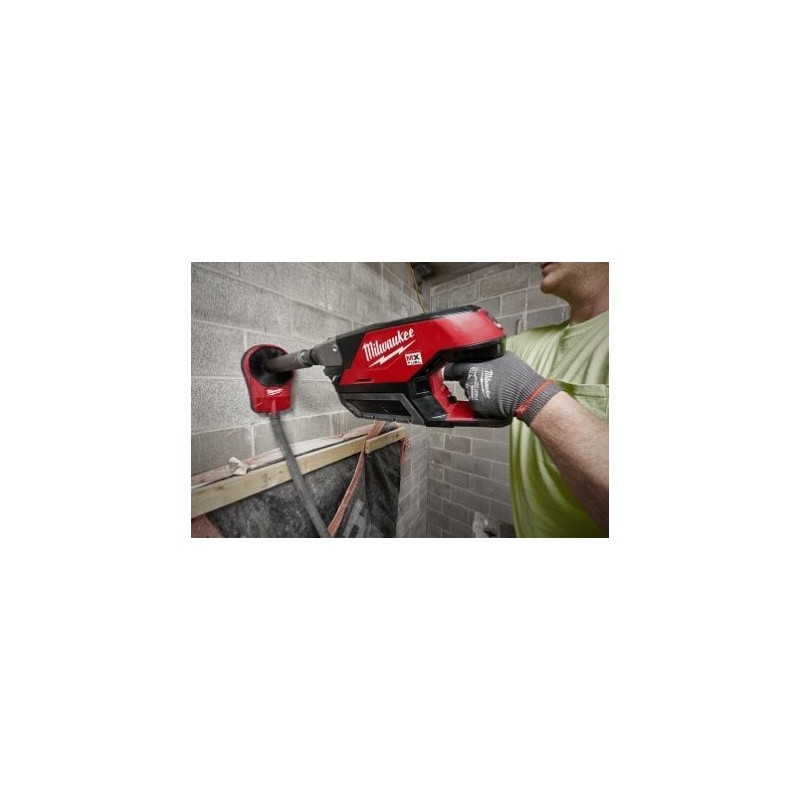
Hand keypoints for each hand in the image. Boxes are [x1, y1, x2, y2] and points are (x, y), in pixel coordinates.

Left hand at [444, 353, 561, 424]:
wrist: (526, 395)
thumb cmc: (518, 376)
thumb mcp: (502, 356)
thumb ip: (487, 356)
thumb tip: (483, 355)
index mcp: (472, 368)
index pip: (454, 367)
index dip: (455, 368)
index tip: (454, 369)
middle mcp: (470, 382)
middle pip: (463, 379)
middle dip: (469, 378)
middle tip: (484, 376)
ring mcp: (473, 396)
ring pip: (469, 391)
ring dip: (476, 388)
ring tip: (492, 387)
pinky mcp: (478, 408)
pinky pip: (476, 402)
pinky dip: (482, 399)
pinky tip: (493, 396)